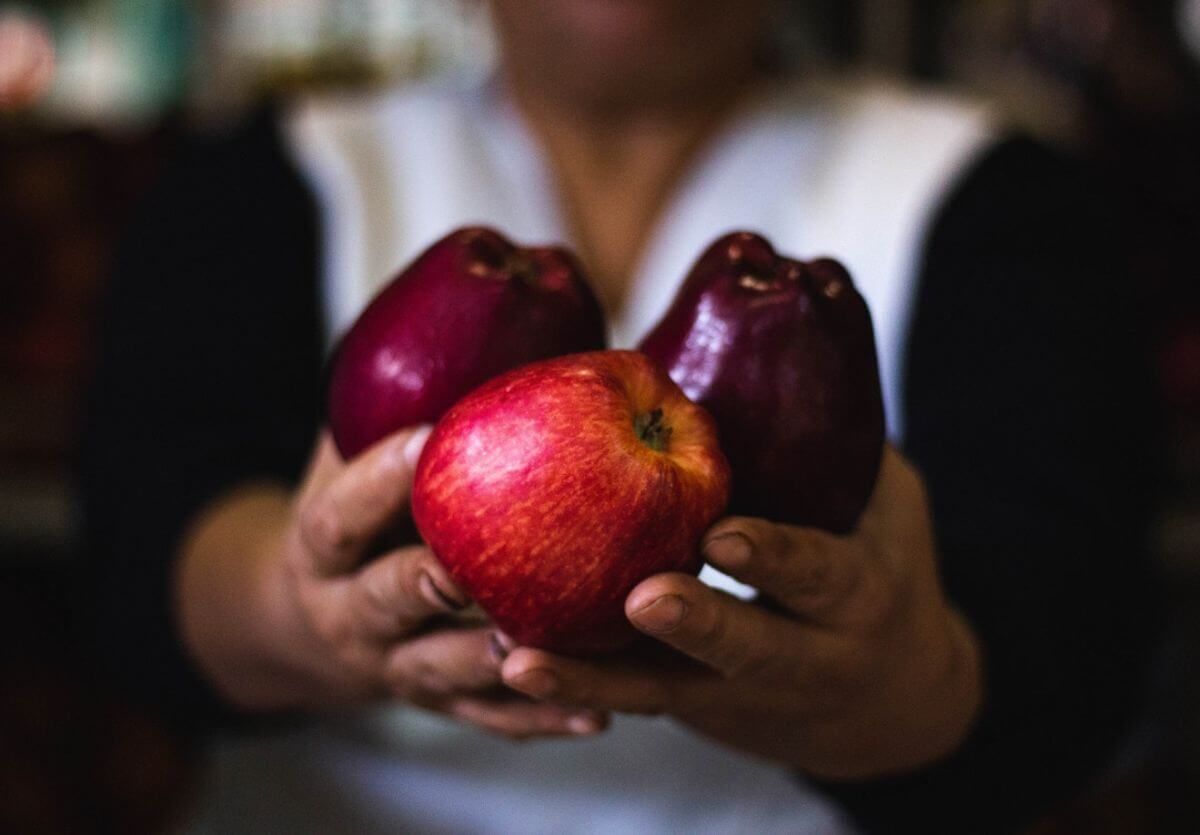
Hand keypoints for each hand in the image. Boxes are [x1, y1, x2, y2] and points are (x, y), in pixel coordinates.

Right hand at [178, 429, 605, 738]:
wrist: (305, 624)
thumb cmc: (349, 517)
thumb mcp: (341, 464)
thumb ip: (384, 410)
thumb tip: (474, 308)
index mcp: (322, 546)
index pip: (342, 513)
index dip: (378, 479)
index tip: (425, 441)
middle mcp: (349, 612)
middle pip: (382, 601)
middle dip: (421, 584)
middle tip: (464, 570)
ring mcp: (394, 666)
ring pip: (440, 671)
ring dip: (492, 663)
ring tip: (542, 648)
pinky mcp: (440, 703)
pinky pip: (490, 719)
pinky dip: (541, 718)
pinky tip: (597, 714)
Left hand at [499, 447, 981, 776]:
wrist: (891, 706)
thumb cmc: (884, 572)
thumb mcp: (888, 509)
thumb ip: (833, 448)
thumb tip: (769, 341)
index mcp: (856, 597)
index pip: (817, 574)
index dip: (774, 556)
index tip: (722, 532)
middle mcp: (802, 659)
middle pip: (743, 649)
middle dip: (693, 626)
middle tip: (638, 599)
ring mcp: (738, 698)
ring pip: (662, 692)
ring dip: (591, 678)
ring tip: (519, 659)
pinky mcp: (689, 708)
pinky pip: (631, 696)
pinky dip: (573, 683)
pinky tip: (509, 660)